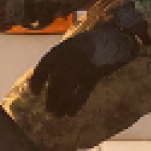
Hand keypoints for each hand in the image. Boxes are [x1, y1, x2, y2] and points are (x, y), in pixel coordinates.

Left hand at [30, 5, 145, 114]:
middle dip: (51, 97)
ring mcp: (82, 65)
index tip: (34, 93)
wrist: (117, 36)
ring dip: (61, 103)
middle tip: (49, 110)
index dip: (37, 80)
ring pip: (66, 87)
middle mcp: (69, 56)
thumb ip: (63, 57)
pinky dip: (76, 103)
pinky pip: (82, 91)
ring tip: (58, 114)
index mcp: (63, 47)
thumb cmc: (95, 41)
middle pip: (55, 80)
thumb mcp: (74, 44)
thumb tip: (51, 77)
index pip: (44, 64)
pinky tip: (71, 112)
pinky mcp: (95, 74)